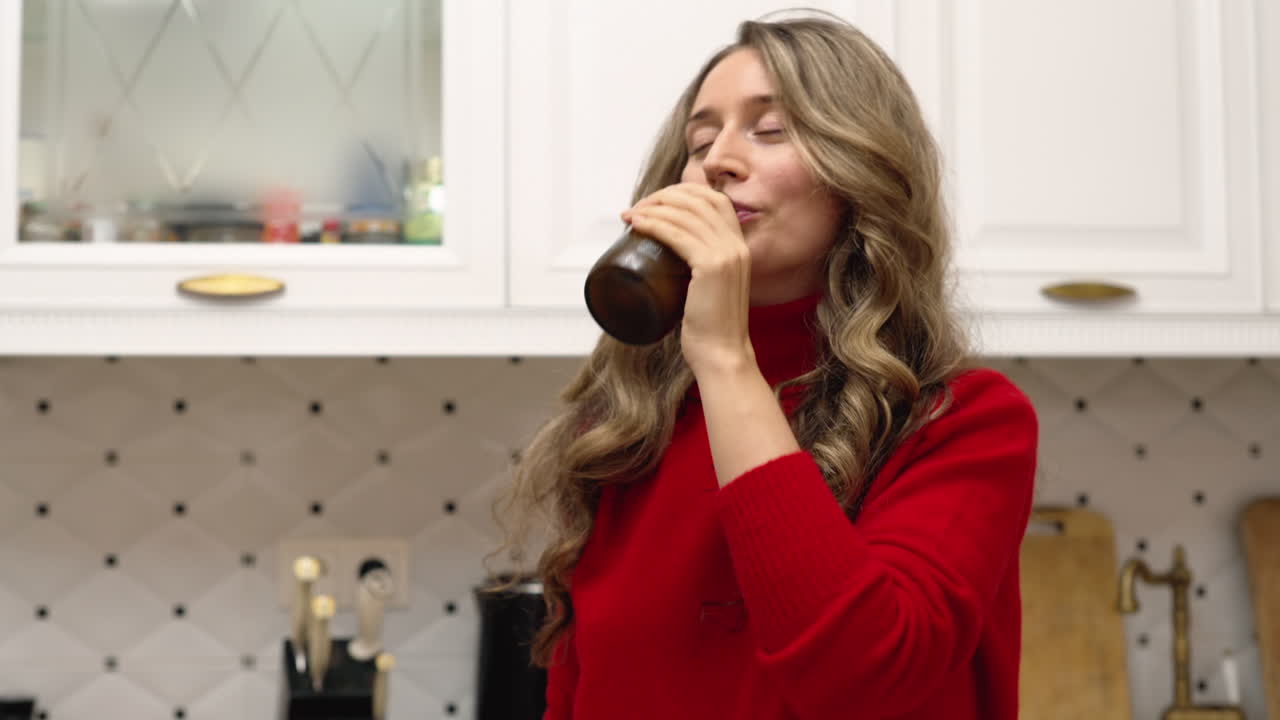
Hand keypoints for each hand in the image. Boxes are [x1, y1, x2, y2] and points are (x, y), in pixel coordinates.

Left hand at [621, 183, 754, 377]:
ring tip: (630, 215)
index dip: (685, 193)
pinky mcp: (712, 267)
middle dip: (664, 197)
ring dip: (653, 208)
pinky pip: (678, 235)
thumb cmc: (709, 327)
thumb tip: (668, 258)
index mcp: (740, 246)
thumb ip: (700, 268)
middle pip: (699, 200)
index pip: (715, 200)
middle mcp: (737, 245)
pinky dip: (654, 224)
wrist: (722, 354)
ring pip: (686, 214)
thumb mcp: (711, 287)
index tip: (657, 202)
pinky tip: (637, 224)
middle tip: (638, 208)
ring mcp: (727, 254)